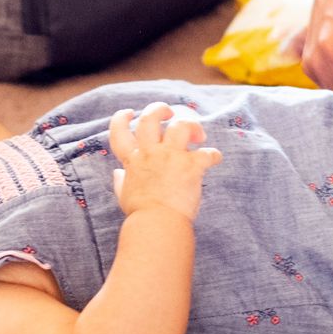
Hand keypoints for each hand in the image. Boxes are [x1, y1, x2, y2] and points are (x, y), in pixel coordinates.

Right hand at [108, 103, 222, 221]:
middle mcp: (150, 153)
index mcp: (133, 159)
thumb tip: (118, 174)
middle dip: (160, 109)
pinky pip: (207, 154)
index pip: (119, 131)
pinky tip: (214, 159)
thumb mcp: (124, 195)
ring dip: (191, 124)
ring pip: (180, 125)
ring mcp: (171, 157)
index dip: (122, 118)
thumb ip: (121, 181)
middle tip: (171, 113)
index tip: (130, 113)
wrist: (158, 225)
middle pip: (151, 117)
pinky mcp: (191, 167)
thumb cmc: (140, 213)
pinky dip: (213, 155)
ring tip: (198, 134)